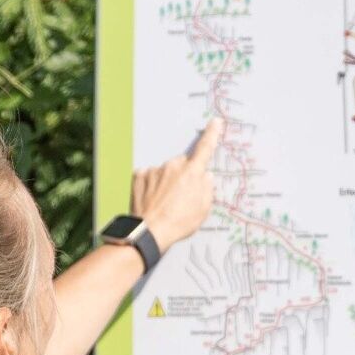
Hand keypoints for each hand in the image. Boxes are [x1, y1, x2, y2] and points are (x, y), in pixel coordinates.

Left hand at [132, 118, 222, 249]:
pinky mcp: (139, 176)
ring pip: (164, 172)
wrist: (150, 231)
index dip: (212, 134)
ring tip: (164, 203)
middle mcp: (173, 166)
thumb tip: (206, 176)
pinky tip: (152, 200)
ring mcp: (155, 170)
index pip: (205, 149)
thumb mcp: (203, 209)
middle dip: (183, 175)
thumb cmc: (179, 222)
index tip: (215, 122)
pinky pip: (149, 177)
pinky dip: (150, 186)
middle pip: (182, 165)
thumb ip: (207, 188)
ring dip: (166, 183)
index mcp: (193, 173)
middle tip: (181, 196)